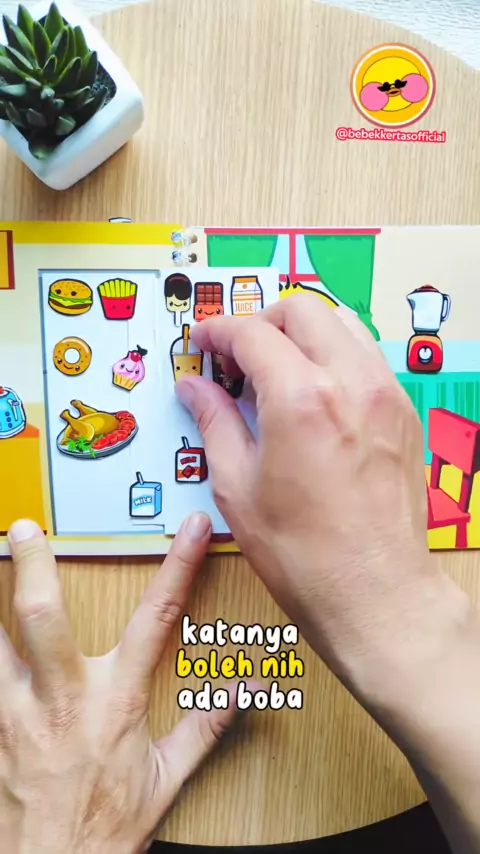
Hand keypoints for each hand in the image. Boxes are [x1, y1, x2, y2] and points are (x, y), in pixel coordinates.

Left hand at [1, 514, 238, 853]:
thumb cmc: (106, 828)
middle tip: (24, 528)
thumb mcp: (167, 777)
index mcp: (116, 701)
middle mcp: (63, 699)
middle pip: (43, 616)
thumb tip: (246, 691)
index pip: (156, 619)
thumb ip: (206, 725)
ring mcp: (17, 713)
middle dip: (33, 565)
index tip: (187, 529)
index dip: (177, 567)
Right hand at [176, 295, 479, 853]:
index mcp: (300, 398)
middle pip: (301, 308)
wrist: (375, 592)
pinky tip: (313, 391)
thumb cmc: (303, 554)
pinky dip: (334, 353)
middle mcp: (350, 382)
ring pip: (341, 321)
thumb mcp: (237, 487)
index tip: (201, 341)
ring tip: (275, 368)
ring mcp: (384, 393)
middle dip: (260, 320)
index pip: (252, 332)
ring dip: (301, 330)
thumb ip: (214, 422)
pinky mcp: (403, 412)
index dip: (217, 330)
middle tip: (235, 355)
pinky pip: (366, 355)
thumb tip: (194, 388)